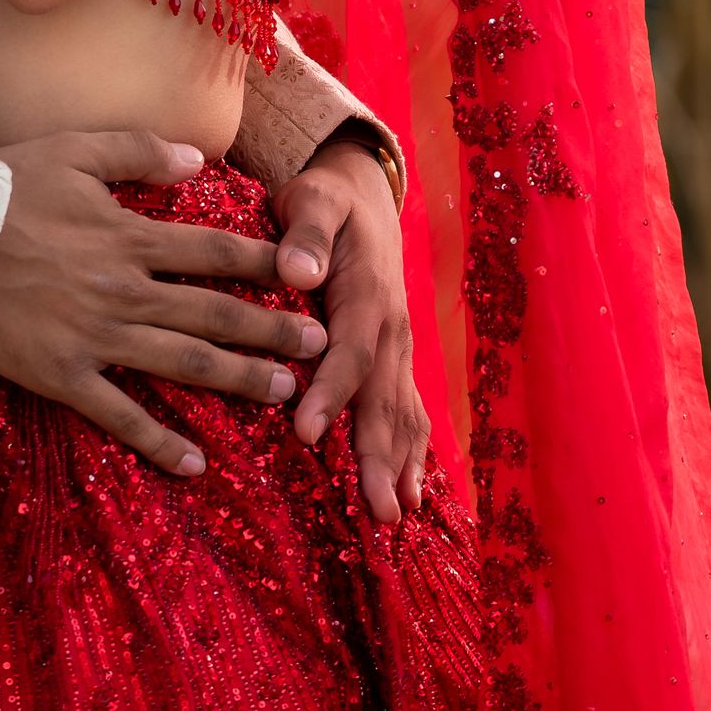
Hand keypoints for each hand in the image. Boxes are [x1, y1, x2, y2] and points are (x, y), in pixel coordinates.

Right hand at [0, 129, 327, 478]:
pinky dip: (158, 442)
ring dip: (238, 380)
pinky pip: (118, 415)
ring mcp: (95, 337)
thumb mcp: (74, 150)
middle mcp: (124, 290)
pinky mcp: (62, 375)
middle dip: (272, 331)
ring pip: (182, 364)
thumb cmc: (2, 186)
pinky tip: (193, 464)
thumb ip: (139, 151)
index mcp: (130, 236)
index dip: (267, 264)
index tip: (306, 276)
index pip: (215, 252)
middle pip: (214, 314)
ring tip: (284, 394)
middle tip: (320, 346)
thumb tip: (197, 159)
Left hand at [272, 136, 428, 522]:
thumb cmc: (325, 199)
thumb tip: (299, 271)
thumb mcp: (312, 198)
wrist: (361, 194)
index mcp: (367, 292)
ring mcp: (398, 345)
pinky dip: (411, 452)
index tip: (304, 433)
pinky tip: (410, 494)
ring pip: (401, 410)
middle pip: (384, 397)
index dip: (330, 394)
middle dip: (379, 454)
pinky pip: (407, 408)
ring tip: (394, 516)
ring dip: (399, 464)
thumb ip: (306, 230)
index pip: (350, 351)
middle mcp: (391, 327)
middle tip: (377, 511)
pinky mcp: (395, 357)